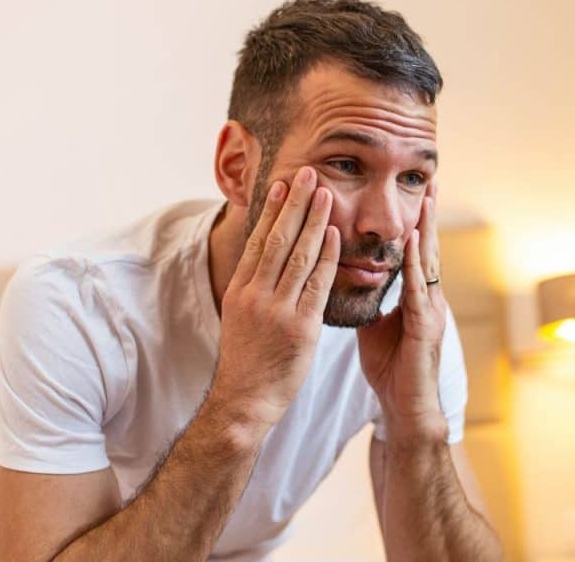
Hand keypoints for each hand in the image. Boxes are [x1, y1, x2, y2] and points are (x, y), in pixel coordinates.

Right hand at [212, 166, 339, 431]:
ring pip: (298, 256)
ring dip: (314, 221)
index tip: (283, 184)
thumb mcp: (240, 318)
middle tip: (308, 173)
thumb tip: (266, 262)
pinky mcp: (299, 328)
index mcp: (240, 291)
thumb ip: (255, 288)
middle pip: (277, 239)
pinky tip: (335, 235)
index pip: (258, 241)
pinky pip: (316, 285)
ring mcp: (277, 311)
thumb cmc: (246, 361)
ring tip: (326, 193)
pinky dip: (325, 257)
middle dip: (295, 203)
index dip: (272, 210)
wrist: (243, 401)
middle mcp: (255, 295)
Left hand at [356, 182, 448, 441]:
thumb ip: (368, 299)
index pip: (412, 252)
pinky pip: (418, 291)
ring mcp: (430, 313)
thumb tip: (348, 277)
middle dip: (428, 216)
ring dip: (426, 232)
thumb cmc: (391, 367)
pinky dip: (414, 266)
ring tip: (426, 201)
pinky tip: (411, 245)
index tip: (413, 192)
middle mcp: (427, 299)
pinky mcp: (425, 330)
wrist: (403, 407)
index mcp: (414, 297)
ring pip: (427, 265)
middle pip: (426, 250)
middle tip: (430, 180)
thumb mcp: (374, 325)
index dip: (413, 222)